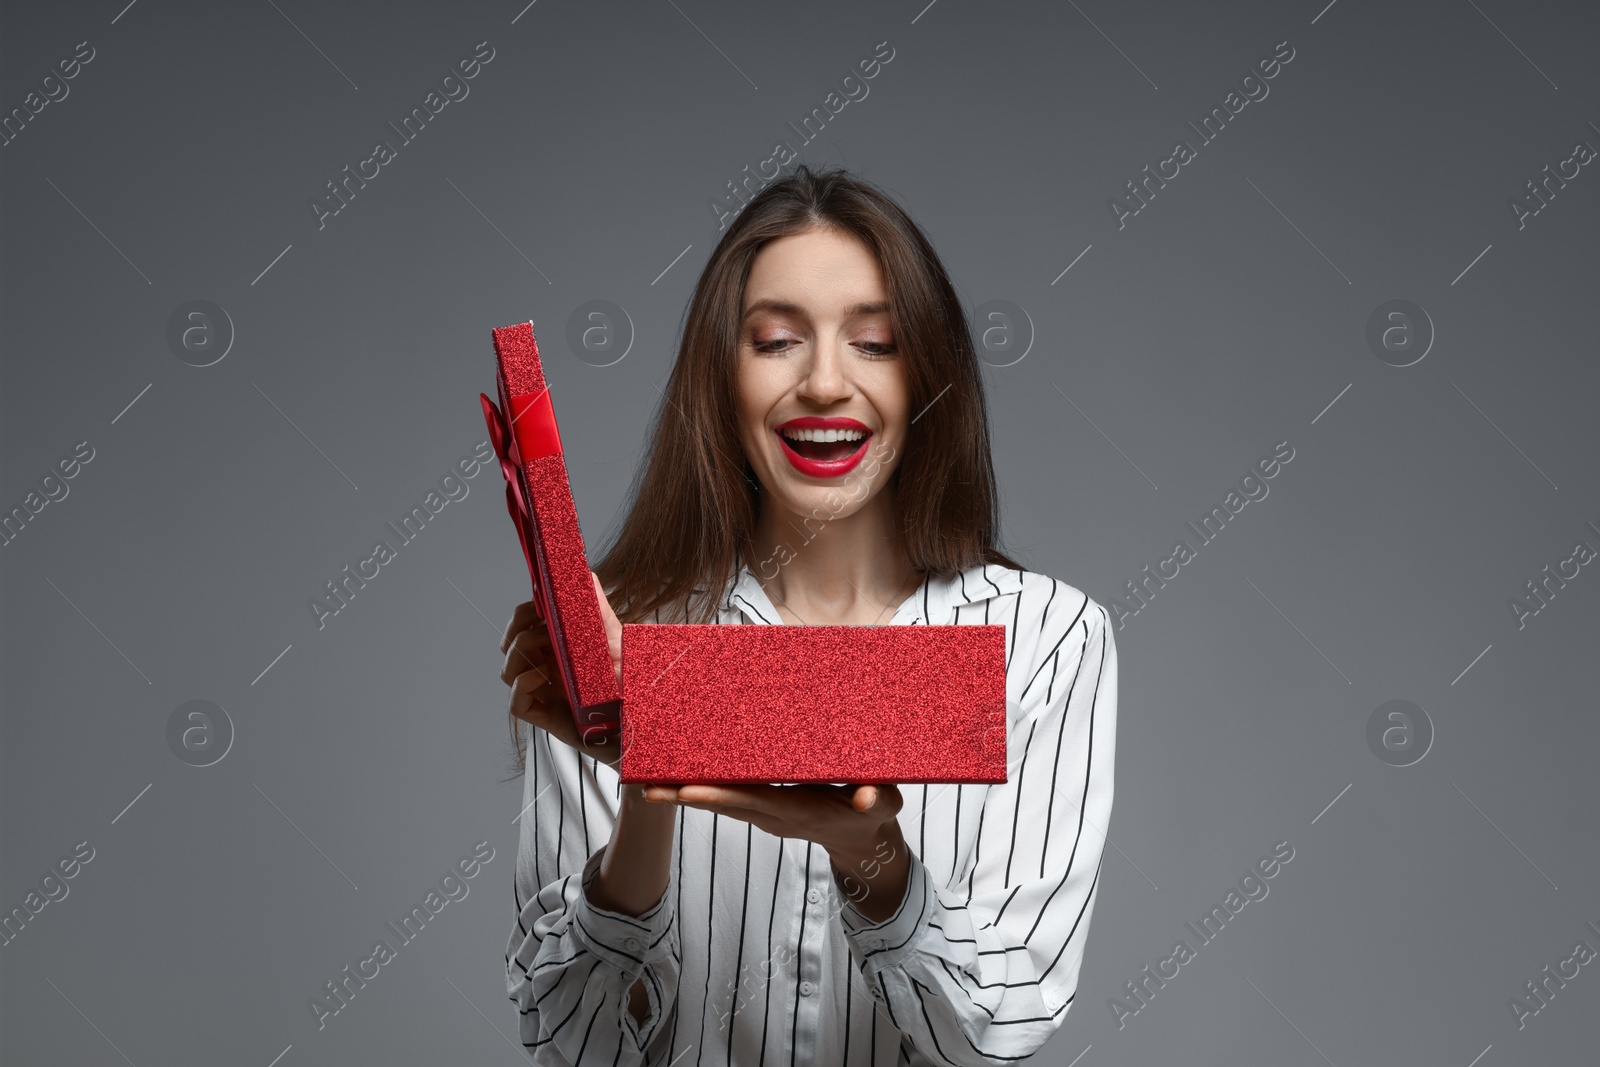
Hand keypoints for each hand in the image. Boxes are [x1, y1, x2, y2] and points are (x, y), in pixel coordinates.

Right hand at [501, 572, 624, 765]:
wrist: (644, 719)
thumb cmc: (630, 681)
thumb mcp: (616, 637)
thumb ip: (597, 608)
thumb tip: (585, 573)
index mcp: (557, 647)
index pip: (522, 624)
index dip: (523, 613)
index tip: (538, 604)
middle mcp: (547, 668)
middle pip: (510, 644)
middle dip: (518, 629)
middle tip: (544, 625)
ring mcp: (545, 694)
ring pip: (508, 671)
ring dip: (521, 652)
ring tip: (548, 646)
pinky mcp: (547, 718)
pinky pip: (517, 702)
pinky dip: (522, 684)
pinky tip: (543, 674)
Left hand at [645, 782, 904, 869]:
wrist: (864, 836)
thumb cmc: (873, 815)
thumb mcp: (883, 806)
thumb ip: (876, 800)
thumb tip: (866, 799)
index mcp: (797, 810)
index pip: (751, 802)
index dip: (719, 796)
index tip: (686, 790)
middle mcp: (774, 815)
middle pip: (723, 804)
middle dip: (685, 796)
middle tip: (647, 787)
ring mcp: (767, 813)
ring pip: (721, 802)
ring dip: (686, 793)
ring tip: (649, 781)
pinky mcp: (765, 806)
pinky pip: (730, 797)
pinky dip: (704, 787)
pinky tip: (682, 774)